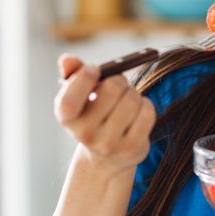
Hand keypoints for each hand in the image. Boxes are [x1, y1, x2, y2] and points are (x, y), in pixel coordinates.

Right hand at [54, 54, 155, 175]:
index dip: (83, 78)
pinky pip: (147, 112)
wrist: (106, 156)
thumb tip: (67, 59)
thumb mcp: (80, 97)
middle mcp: (85, 135)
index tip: (95, 68)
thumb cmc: (92, 115)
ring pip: (132, 99)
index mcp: (67, 119)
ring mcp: (109, 144)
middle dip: (119, 79)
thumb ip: (73, 74)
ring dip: (133, 92)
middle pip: (111, 89)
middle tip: (119, 81)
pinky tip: (138, 109)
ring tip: (127, 97)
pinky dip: (146, 104)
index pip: (69, 100)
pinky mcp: (132, 148)